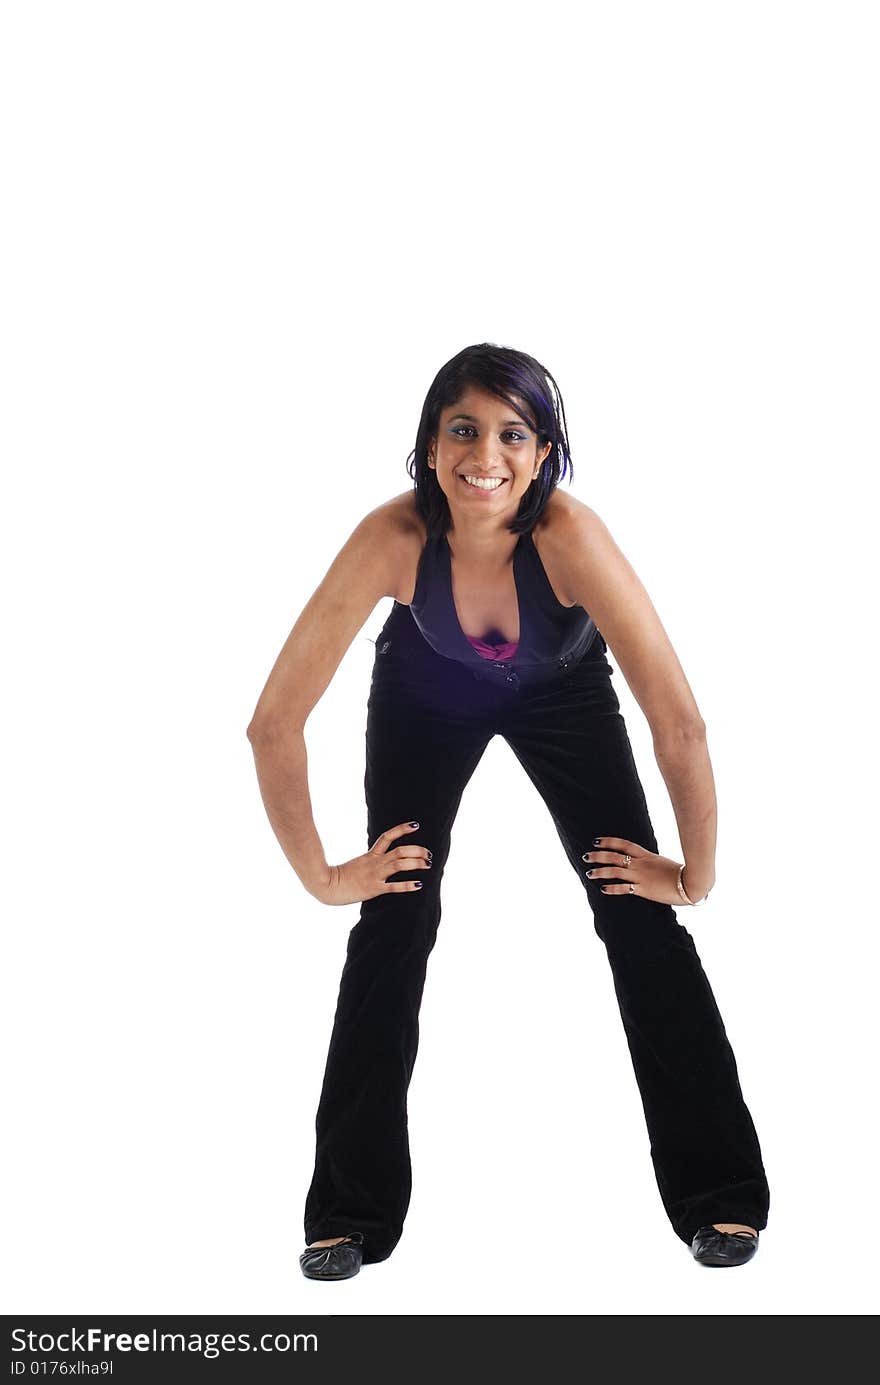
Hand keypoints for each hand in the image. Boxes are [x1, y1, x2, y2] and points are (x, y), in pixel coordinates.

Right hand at [312, 821, 432, 905]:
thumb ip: (369, 861)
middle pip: (400, 851)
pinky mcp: (374, 888)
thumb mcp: (357, 864)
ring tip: (428, 864)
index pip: (388, 836)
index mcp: (371, 855)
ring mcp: (375, 875)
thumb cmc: (340, 876)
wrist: (326, 885)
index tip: (416, 825)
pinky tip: (419, 884)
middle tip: (429, 854)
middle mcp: (375, 862)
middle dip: (418, 851)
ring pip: (400, 864)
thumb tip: (379, 861)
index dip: (402, 829)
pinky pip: (394, 886)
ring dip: (417, 864)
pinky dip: (408, 885)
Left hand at [582, 836, 704, 905]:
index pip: (624, 844)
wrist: (692, 883)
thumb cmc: (682, 874)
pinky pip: (624, 888)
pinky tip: (603, 889)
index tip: (597, 841)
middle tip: (586, 856)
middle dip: (598, 855)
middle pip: (615, 856)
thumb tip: (649, 864)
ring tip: (589, 873)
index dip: (609, 842)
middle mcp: (641, 864)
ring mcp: (641, 876)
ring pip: (615, 871)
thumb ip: (653, 863)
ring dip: (600, 872)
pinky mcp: (643, 889)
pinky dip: (612, 888)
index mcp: (647, 855)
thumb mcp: (664, 863)